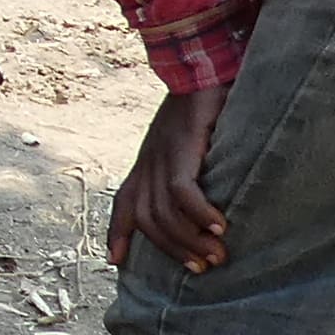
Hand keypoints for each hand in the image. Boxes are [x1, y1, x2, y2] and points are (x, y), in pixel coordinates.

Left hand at [105, 80, 231, 276]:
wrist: (200, 65)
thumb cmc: (201, 103)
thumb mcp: (187, 141)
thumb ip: (187, 166)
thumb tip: (209, 191)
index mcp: (147, 162)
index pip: (123, 202)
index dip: (117, 232)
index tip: (115, 261)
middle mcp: (148, 162)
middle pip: (146, 218)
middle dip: (171, 250)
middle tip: (201, 268)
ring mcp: (161, 155)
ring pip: (163, 212)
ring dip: (190, 240)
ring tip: (215, 256)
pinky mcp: (180, 147)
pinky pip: (182, 192)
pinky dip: (200, 214)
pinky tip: (219, 227)